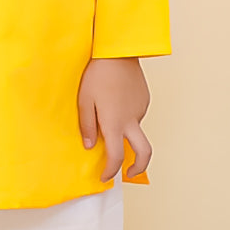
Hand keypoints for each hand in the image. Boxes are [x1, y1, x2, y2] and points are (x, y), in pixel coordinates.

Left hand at [77, 56, 151, 181]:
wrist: (118, 52)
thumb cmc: (97, 74)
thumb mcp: (84, 101)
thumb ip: (86, 126)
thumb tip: (89, 146)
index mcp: (115, 123)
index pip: (116, 157)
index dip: (110, 171)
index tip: (105, 177)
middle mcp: (131, 120)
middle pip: (144, 153)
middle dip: (139, 168)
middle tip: (127, 172)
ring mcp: (140, 110)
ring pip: (135, 129)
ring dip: (124, 131)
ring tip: (107, 111)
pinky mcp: (144, 99)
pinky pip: (136, 114)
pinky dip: (127, 116)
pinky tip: (115, 100)